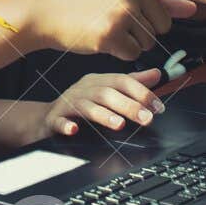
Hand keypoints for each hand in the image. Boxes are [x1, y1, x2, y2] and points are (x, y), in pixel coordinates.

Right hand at [24, 0, 205, 59]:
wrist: (42, 11)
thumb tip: (194, 5)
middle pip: (167, 21)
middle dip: (147, 25)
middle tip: (115, 15)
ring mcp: (122, 11)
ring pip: (152, 40)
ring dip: (133, 39)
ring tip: (105, 24)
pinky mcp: (112, 35)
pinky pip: (135, 53)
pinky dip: (120, 51)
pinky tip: (100, 37)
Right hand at [30, 69, 168, 141]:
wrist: (46, 118)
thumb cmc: (81, 103)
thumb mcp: (106, 90)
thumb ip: (132, 84)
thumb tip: (157, 74)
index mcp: (97, 82)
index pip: (121, 81)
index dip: (141, 92)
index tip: (158, 106)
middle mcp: (83, 90)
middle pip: (106, 93)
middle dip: (128, 105)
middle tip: (146, 118)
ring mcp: (67, 104)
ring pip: (86, 107)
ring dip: (103, 115)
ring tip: (119, 124)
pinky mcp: (54, 120)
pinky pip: (59, 121)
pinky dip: (66, 125)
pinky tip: (74, 130)